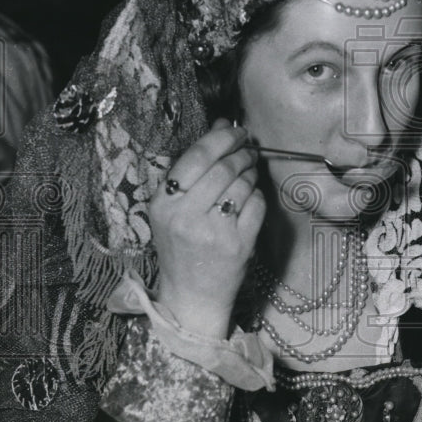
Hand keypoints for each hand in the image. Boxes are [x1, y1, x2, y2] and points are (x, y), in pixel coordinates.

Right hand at [148, 118, 265, 336]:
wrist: (191, 296)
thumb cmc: (182, 247)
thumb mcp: (173, 209)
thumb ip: (193, 168)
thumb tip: (222, 125)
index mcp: (163, 204)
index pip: (197, 157)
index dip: (222, 138)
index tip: (236, 131)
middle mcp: (186, 217)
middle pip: (223, 168)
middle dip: (241, 153)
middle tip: (248, 150)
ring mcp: (214, 232)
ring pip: (242, 184)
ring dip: (251, 172)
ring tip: (249, 173)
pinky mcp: (239, 245)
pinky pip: (256, 205)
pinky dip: (258, 196)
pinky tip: (251, 198)